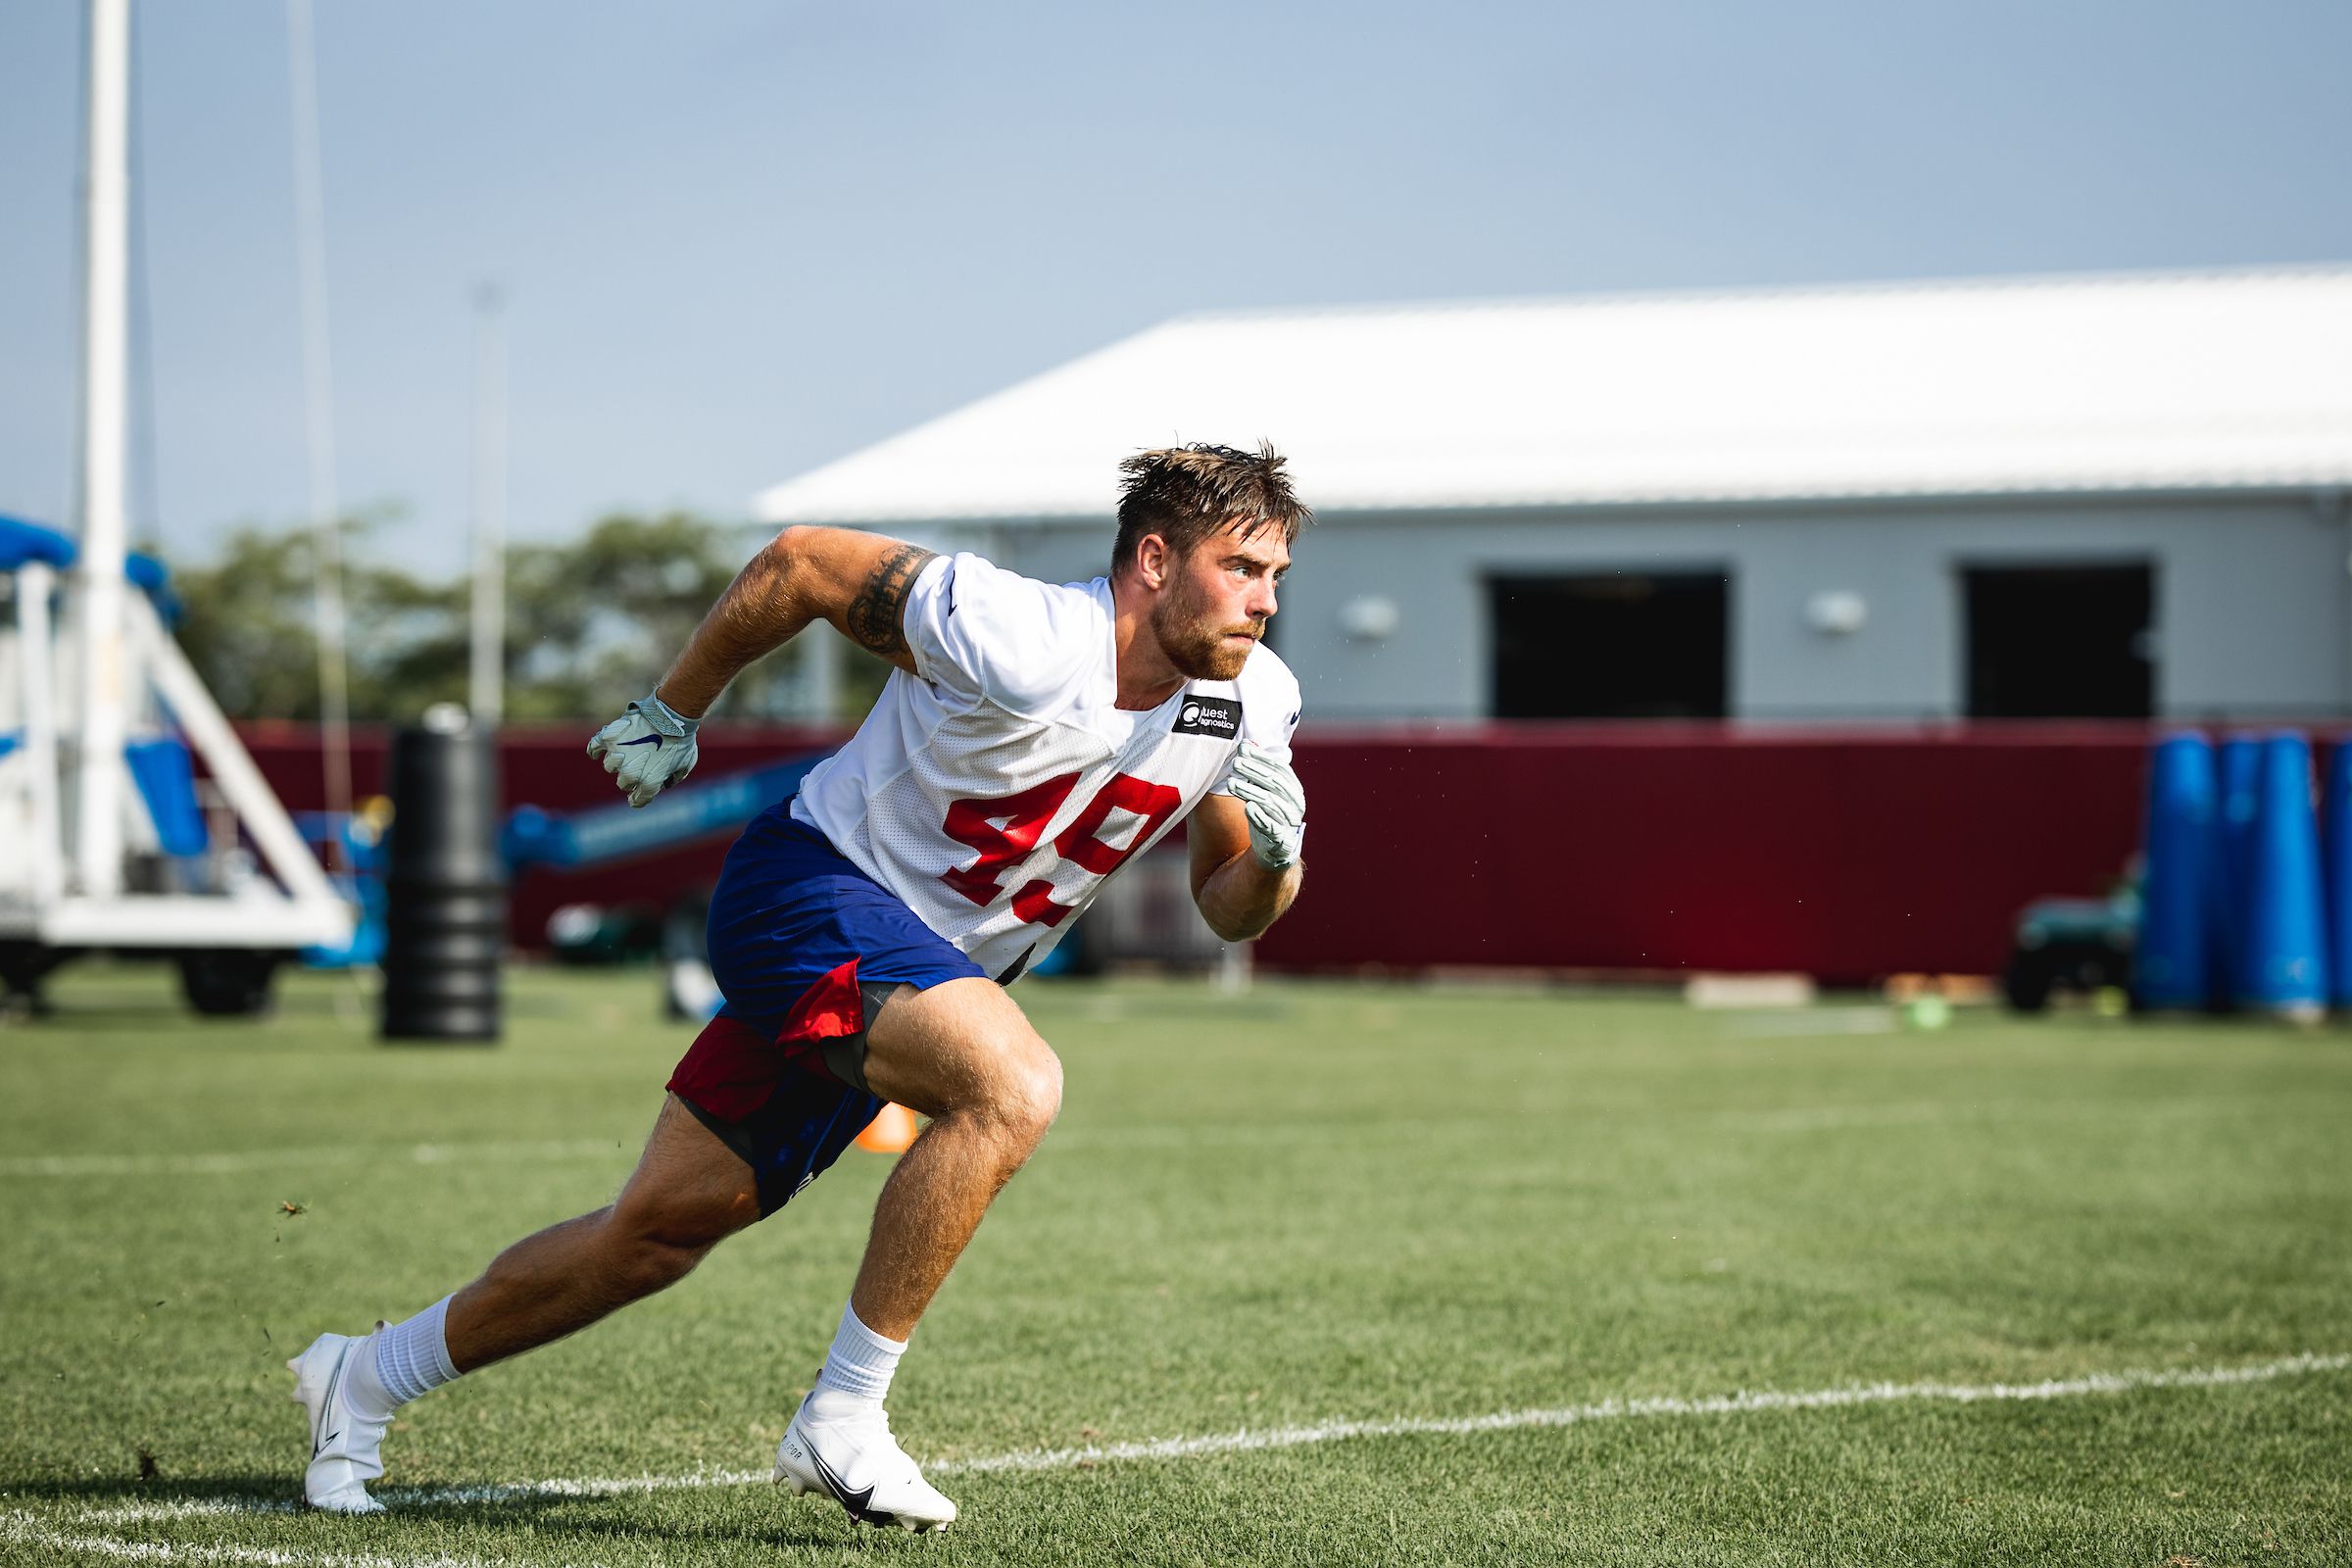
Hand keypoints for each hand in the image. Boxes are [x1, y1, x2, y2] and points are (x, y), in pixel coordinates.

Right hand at [587, 691, 699, 806]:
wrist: (671, 715)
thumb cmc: (682, 739)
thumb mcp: (686, 763)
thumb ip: (674, 776)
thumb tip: (666, 782)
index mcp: (649, 783)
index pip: (637, 800)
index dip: (639, 797)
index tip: (638, 793)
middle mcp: (630, 773)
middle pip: (623, 783)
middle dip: (631, 776)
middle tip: (639, 763)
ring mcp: (618, 755)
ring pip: (610, 766)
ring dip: (618, 760)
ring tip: (627, 750)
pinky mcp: (609, 738)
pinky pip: (594, 747)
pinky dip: (595, 749)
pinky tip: (597, 751)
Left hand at [1228, 742, 1305, 868]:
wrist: (1275, 849)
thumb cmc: (1269, 814)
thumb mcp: (1265, 791)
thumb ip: (1257, 771)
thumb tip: (1243, 744)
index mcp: (1294, 788)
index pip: (1279, 767)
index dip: (1261, 757)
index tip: (1243, 749)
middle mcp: (1295, 803)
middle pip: (1274, 782)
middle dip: (1253, 771)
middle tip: (1235, 763)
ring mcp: (1289, 821)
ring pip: (1270, 802)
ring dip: (1250, 791)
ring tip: (1231, 784)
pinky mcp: (1281, 839)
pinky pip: (1271, 826)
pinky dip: (1260, 816)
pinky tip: (1247, 807)